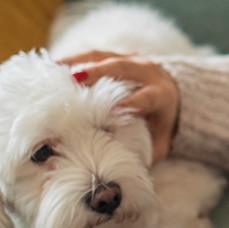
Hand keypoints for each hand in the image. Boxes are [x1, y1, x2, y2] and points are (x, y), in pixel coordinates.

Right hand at [57, 51, 179, 162]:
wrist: (177, 93)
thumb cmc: (162, 124)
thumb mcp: (161, 143)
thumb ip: (145, 154)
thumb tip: (122, 173)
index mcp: (160, 94)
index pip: (146, 97)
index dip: (131, 102)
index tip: (115, 109)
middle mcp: (145, 72)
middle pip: (119, 68)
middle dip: (96, 73)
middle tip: (73, 80)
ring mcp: (129, 59)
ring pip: (102, 58)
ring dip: (77, 63)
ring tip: (53, 73)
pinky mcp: (115, 55)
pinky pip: (92, 55)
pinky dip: (72, 60)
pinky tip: (52, 68)